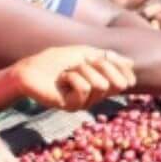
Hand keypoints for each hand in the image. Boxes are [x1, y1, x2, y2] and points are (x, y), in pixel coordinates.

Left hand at [10, 46, 136, 110]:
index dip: (118, 67)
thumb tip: (131, 62)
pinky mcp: (73, 107)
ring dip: (82, 71)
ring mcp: (85, 103)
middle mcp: (96, 96)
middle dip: (101, 66)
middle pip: (118, 83)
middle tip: (82, 63)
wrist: (29, 70)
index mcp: (101, 84)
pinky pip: (84, 88)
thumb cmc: (54, 61)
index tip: (101, 58)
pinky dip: (72, 77)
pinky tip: (61, 80)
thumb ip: (107, 57)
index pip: (126, 81)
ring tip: (67, 72)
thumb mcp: (84, 53)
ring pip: (101, 85)